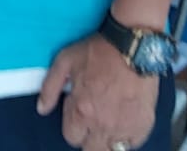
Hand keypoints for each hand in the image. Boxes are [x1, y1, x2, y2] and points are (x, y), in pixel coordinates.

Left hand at [37, 34, 157, 150]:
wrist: (134, 45)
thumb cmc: (99, 50)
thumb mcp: (65, 61)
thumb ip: (50, 88)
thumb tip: (42, 109)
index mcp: (81, 111)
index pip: (71, 138)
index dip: (73, 125)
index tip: (79, 113)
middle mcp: (102, 124)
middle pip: (91, 150)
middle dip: (89, 138)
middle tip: (94, 122)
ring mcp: (125, 127)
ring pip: (112, 150)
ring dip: (108, 140)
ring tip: (109, 122)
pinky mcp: (143, 125)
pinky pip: (133, 144)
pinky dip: (128, 137)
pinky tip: (125, 121)